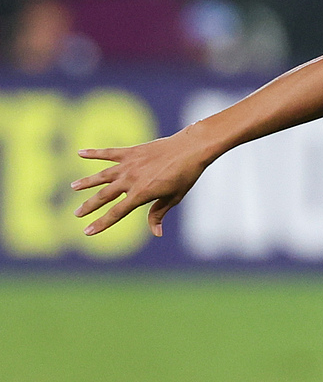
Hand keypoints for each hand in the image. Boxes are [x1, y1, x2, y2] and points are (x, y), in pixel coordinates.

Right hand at [70, 128, 213, 236]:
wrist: (190, 149)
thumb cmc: (185, 175)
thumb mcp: (174, 198)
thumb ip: (159, 213)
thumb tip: (156, 233)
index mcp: (141, 194)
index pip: (117, 213)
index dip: (101, 223)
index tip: (87, 231)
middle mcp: (130, 180)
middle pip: (104, 196)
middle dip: (89, 206)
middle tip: (76, 213)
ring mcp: (128, 165)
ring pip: (102, 175)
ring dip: (86, 182)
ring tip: (73, 187)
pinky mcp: (130, 152)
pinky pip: (108, 153)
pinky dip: (94, 153)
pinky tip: (80, 153)